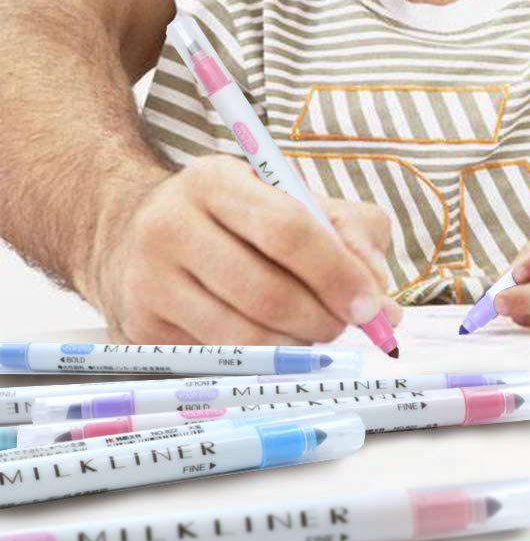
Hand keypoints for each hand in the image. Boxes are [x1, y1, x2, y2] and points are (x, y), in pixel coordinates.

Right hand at [82, 155, 400, 342]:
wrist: (138, 233)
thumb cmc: (240, 219)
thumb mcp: (295, 199)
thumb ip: (352, 230)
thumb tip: (380, 294)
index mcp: (214, 181)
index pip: (288, 231)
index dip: (337, 273)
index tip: (371, 304)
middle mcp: (170, 226)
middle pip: (267, 292)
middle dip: (322, 319)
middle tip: (345, 324)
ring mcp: (149, 281)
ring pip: (245, 335)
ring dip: (298, 345)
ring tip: (315, 331)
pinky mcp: (143, 327)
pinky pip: (221, 358)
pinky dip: (265, 359)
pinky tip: (277, 341)